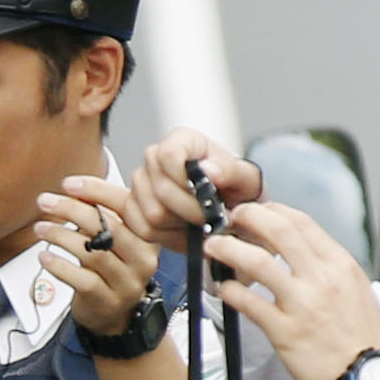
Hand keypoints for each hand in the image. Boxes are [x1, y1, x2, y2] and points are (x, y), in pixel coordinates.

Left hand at [30, 175, 164, 338]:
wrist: (115, 317)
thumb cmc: (110, 270)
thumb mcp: (112, 240)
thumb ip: (98, 216)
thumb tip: (72, 190)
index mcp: (147, 235)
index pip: (125, 204)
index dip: (96, 191)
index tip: (68, 184)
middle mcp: (143, 258)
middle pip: (108, 227)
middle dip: (72, 210)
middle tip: (46, 201)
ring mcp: (127, 282)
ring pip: (93, 253)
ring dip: (61, 236)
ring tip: (41, 228)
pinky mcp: (108, 301)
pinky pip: (82, 280)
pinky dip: (60, 266)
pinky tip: (45, 256)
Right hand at [131, 127, 264, 247]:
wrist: (227, 210)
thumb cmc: (234, 190)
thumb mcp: (246, 178)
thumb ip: (231, 171)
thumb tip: (208, 171)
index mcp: (182, 141)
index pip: (168, 155)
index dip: (183, 179)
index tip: (203, 194)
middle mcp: (155, 159)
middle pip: (160, 190)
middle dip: (190, 211)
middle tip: (210, 219)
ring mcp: (141, 185)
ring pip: (152, 214)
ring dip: (180, 228)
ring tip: (198, 226)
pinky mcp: (133, 209)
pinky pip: (143, 229)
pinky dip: (167, 239)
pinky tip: (184, 233)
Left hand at [205, 201, 379, 379]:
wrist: (370, 376)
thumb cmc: (363, 337)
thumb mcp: (356, 288)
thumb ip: (327, 267)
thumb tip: (297, 249)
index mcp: (340, 265)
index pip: (301, 222)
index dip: (271, 210)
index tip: (255, 211)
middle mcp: (322, 279)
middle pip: (278, 230)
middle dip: (247, 216)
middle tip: (230, 218)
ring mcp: (302, 304)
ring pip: (257, 262)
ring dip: (228, 248)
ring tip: (214, 247)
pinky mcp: (285, 331)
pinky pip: (248, 302)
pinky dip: (229, 290)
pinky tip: (223, 287)